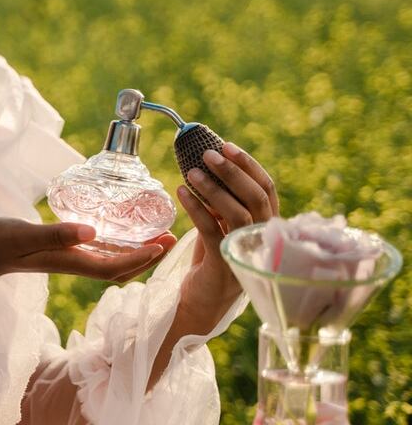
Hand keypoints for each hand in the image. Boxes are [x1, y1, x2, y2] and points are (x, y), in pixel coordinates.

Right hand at [0, 217, 176, 290]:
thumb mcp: (25, 234)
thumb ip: (56, 234)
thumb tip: (92, 233)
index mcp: (69, 262)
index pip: (114, 267)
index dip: (141, 259)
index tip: (164, 245)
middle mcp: (72, 263)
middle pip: (119, 268)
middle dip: (148, 257)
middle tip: (171, 238)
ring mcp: (66, 258)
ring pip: (110, 261)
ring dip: (136, 251)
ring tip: (154, 234)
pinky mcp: (59, 250)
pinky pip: (96, 252)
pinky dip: (115, 245)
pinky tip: (119, 231)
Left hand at [175, 140, 278, 328]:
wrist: (200, 304)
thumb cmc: (211, 261)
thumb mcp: (221, 227)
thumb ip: (223, 203)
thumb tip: (209, 166)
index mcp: (266, 227)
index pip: (267, 190)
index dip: (249, 166)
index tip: (227, 146)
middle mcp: (262, 240)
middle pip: (257, 199)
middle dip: (234, 172)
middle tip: (208, 153)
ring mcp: (246, 253)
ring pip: (237, 214)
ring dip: (214, 188)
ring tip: (192, 171)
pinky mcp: (224, 266)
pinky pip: (212, 231)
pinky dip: (197, 208)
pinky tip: (181, 191)